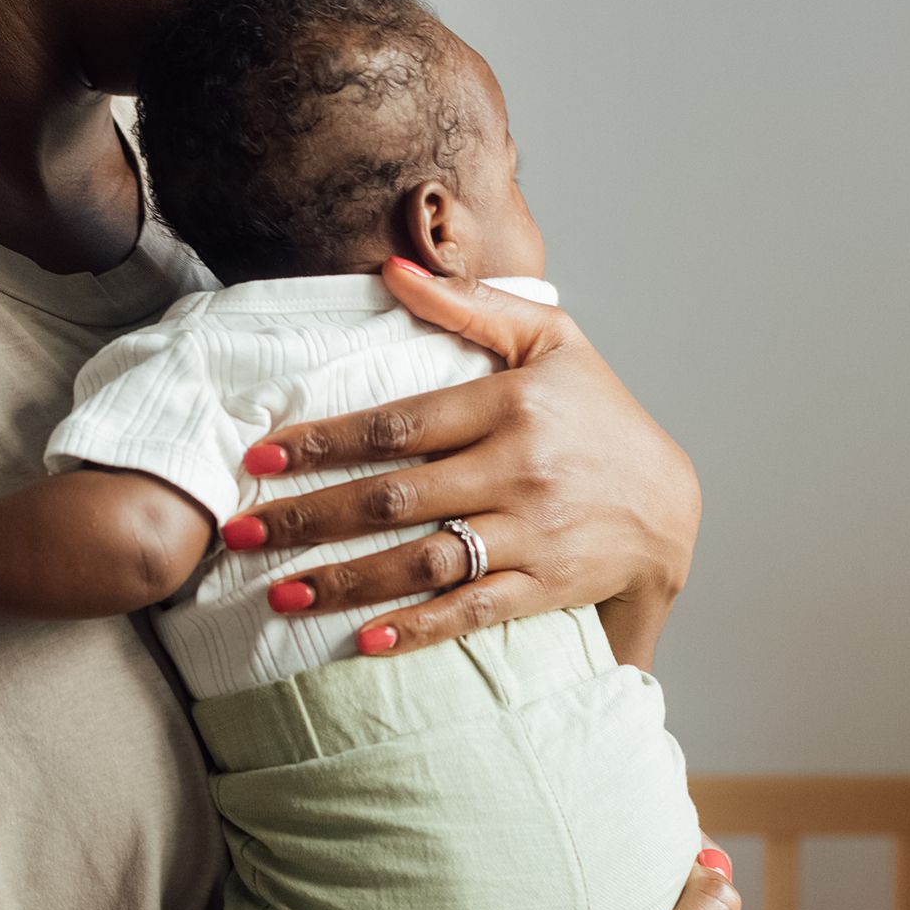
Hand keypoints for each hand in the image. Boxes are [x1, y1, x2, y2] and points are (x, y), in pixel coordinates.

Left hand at [229, 263, 700, 655]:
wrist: (669, 502)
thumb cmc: (597, 411)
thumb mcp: (550, 339)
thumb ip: (468, 304)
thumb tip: (393, 269)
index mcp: (507, 404)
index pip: (396, 425)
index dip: (322, 443)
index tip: (260, 459)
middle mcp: (516, 469)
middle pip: (393, 497)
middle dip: (309, 517)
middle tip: (241, 534)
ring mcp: (530, 532)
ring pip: (422, 560)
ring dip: (345, 580)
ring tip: (278, 594)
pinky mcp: (544, 585)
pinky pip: (471, 610)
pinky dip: (417, 628)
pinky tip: (363, 640)